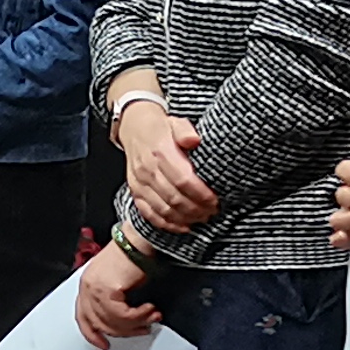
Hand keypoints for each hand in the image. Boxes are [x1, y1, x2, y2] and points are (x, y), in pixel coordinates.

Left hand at [72, 241, 160, 349]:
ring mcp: (94, 288)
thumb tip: (123, 324)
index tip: (102, 344)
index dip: (92, 334)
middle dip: (124, 331)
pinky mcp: (106, 289)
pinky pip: (122, 315)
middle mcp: (87, 286)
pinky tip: (149, 310)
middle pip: (99, 323)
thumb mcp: (118, 282)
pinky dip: (139, 316)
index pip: (83, 317)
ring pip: (112, 321)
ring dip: (136, 324)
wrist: (141, 240)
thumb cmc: (134, 255)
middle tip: (142, 328)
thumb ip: (114, 302)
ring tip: (150, 317)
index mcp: (87, 284)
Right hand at [117, 99, 216, 232]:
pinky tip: (183, 226)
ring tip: (201, 218)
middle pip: (174, 198)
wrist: (134, 129)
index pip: (183, 179)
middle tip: (212, 211)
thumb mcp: (176, 122)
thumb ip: (185, 131)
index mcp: (160, 152)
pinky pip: (149, 213)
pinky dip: (167, 224)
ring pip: (163, 209)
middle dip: (196, 209)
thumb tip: (194, 140)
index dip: (200, 194)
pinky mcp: (135, 191)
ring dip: (184, 218)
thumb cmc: (161, 129)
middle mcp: (148, 170)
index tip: (214, 200)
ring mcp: (139, 183)